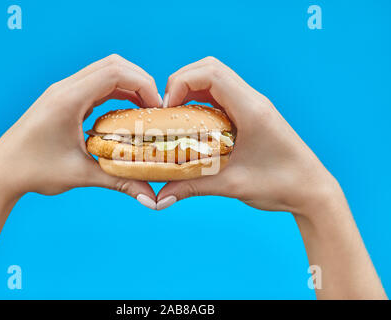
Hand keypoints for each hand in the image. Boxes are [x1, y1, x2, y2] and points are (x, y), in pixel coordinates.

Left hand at [0, 54, 159, 207]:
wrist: (1, 171)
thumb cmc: (34, 171)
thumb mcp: (81, 175)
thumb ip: (119, 182)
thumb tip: (150, 199)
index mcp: (68, 99)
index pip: (114, 73)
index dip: (143, 85)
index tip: (156, 108)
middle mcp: (64, 88)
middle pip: (113, 65)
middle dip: (140, 81)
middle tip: (154, 107)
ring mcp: (62, 91)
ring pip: (104, 71)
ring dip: (128, 85)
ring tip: (144, 109)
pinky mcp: (62, 98)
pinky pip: (94, 84)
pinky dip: (114, 92)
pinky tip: (123, 113)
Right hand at [157, 57, 386, 298]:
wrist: (311, 190)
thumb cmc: (280, 185)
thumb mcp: (232, 185)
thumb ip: (192, 186)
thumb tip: (161, 196)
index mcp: (251, 110)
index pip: (211, 74)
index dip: (181, 83)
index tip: (167, 108)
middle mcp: (253, 100)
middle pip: (210, 68)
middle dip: (181, 82)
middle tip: (167, 110)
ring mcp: (253, 105)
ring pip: (216, 79)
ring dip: (191, 90)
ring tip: (175, 116)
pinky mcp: (252, 114)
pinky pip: (222, 95)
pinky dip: (202, 101)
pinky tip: (193, 125)